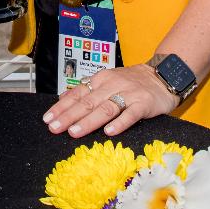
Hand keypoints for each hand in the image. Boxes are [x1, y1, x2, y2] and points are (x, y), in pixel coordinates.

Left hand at [41, 64, 179, 138]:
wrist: (162, 76)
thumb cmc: (131, 83)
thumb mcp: (107, 82)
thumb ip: (87, 91)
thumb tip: (63, 100)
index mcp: (101, 80)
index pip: (77, 93)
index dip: (62, 107)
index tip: (48, 118)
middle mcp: (112, 85)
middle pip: (88, 102)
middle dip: (69, 116)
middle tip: (55, 127)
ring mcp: (128, 94)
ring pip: (106, 108)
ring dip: (89, 121)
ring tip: (75, 132)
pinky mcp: (143, 104)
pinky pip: (130, 114)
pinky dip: (119, 123)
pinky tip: (109, 132)